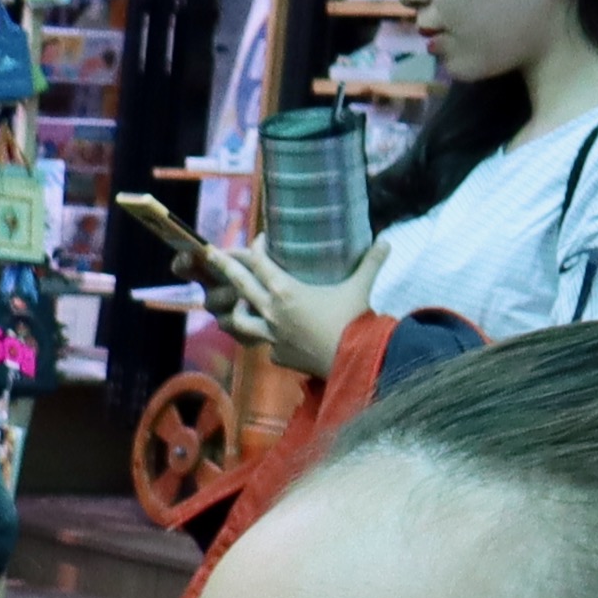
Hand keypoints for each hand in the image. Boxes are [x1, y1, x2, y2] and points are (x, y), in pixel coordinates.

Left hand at [199, 235, 359, 379]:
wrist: (353, 360)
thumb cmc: (354, 319)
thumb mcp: (361, 287)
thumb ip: (370, 263)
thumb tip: (387, 241)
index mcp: (286, 291)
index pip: (260, 263)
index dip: (255, 247)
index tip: (257, 238)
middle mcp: (272, 312)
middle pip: (239, 285)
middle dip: (223, 266)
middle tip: (209, 252)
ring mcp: (271, 336)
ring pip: (241, 321)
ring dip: (238, 310)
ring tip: (240, 305)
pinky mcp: (278, 355)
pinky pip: (267, 345)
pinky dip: (270, 339)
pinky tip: (278, 338)